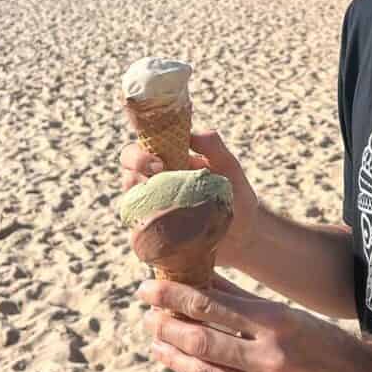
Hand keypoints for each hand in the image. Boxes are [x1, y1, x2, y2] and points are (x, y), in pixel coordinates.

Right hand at [120, 130, 258, 269]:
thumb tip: (192, 135)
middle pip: (128, 168)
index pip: (144, 146)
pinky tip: (162, 229)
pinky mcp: (152, 232)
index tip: (159, 160)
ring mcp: (152, 206)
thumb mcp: (229, 167)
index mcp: (170, 160)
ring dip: (139, 197)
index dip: (142, 149)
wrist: (243, 236)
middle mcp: (156, 181)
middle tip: (159, 172)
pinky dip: (142, 225)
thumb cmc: (236, 197)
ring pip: (130, 197)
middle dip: (135, 165)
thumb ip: (213, 146)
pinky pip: (136, 227)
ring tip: (166, 204)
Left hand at [137, 276, 371, 371]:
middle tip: (149, 321)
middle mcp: (272, 359)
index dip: (175, 297)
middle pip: (203, 342)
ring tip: (158, 349)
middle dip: (169, 330)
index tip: (147, 291)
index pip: (213, 306)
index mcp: (278, 323)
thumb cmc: (323, 344)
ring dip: (175, 362)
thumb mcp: (289, 315)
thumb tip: (201, 280)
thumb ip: (243, 302)